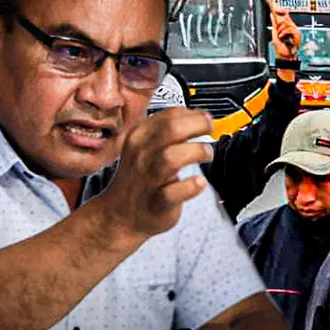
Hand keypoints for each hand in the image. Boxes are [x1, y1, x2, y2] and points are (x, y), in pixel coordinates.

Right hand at [98, 107, 214, 243]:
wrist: (120, 215)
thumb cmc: (139, 180)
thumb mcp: (144, 148)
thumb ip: (166, 132)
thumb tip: (198, 117)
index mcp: (139, 137)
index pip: (169, 114)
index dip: (194, 114)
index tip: (205, 118)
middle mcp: (141, 154)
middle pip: (172, 129)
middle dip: (198, 126)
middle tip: (209, 131)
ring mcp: (147, 179)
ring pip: (172, 157)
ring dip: (197, 152)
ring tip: (206, 155)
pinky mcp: (156, 202)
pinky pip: (175, 192)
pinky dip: (191, 185)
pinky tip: (199, 182)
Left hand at [270, 6, 300, 60]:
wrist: (283, 55)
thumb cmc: (280, 46)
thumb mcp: (275, 32)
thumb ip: (274, 23)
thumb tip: (271, 14)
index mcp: (288, 26)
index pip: (286, 14)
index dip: (281, 10)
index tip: (275, 8)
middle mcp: (293, 27)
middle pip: (286, 18)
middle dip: (279, 24)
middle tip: (278, 31)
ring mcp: (296, 31)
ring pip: (287, 24)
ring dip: (281, 30)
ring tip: (281, 36)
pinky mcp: (298, 35)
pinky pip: (290, 29)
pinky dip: (284, 33)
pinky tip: (283, 37)